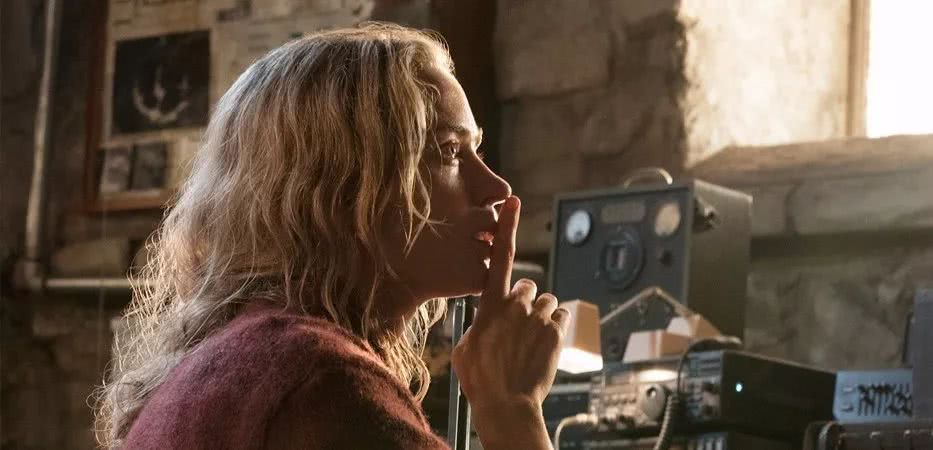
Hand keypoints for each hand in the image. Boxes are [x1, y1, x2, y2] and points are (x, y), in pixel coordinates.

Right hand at [451, 196, 570, 448]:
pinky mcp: (557, 331)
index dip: (507, 226)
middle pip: (527, 286)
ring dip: (540, 315)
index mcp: (491, 303)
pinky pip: (561, 315)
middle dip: (524, 300)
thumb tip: (484, 322)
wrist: (506, 402)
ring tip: (529, 341)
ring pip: (546, 301)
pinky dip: (555, 325)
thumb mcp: (464, 347)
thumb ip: (477, 324)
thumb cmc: (480, 378)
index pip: (500, 256)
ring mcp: (539, 316)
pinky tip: (543, 343)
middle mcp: (517, 302)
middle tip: (516, 327)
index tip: (513, 202)